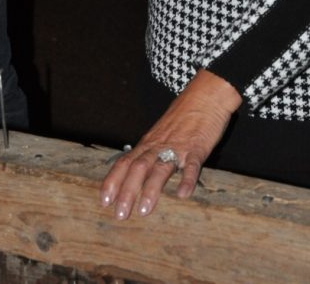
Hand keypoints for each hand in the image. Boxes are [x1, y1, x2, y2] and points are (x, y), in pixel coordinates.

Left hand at [101, 69, 241, 219]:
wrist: (205, 94)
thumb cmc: (183, 115)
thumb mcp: (161, 132)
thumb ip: (151, 150)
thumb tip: (138, 169)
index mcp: (149, 143)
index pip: (125, 162)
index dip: (113, 180)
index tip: (104, 200)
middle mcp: (159, 145)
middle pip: (138, 168)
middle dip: (127, 192)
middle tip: (120, 215)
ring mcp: (178, 146)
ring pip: (160, 168)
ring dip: (151, 190)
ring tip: (144, 211)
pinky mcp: (197, 148)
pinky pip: (191, 165)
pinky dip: (187, 179)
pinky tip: (184, 195)